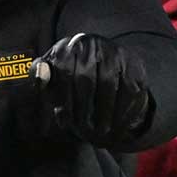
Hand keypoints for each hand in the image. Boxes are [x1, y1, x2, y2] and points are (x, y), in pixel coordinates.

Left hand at [31, 34, 152, 146]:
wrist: (105, 68)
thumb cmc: (72, 77)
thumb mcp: (53, 77)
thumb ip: (41, 76)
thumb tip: (41, 75)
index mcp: (70, 45)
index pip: (64, 73)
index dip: (64, 101)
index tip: (65, 122)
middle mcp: (93, 43)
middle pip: (86, 80)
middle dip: (84, 110)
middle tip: (84, 131)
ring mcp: (116, 53)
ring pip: (109, 85)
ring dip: (104, 114)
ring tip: (100, 133)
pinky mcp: (135, 66)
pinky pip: (128, 91)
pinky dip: (121, 112)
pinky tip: (116, 127)